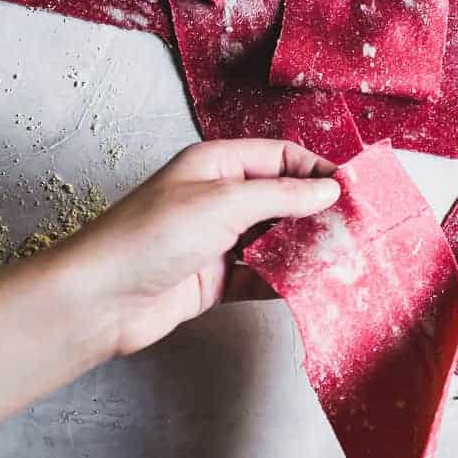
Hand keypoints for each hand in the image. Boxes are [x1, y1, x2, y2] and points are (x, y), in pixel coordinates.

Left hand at [66, 139, 340, 357]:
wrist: (100, 300)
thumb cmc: (151, 236)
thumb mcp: (224, 202)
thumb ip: (283, 195)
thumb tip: (329, 190)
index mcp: (216, 165)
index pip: (281, 157)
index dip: (318, 170)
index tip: (353, 190)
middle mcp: (219, 199)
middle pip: (283, 199)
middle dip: (318, 212)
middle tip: (356, 229)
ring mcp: (218, 241)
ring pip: (276, 240)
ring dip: (306, 250)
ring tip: (342, 259)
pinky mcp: (216, 281)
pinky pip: (262, 277)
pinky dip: (285, 282)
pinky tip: (309, 288)